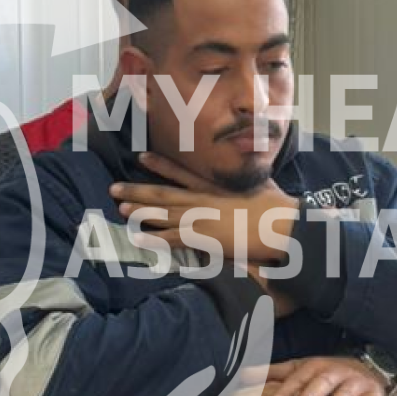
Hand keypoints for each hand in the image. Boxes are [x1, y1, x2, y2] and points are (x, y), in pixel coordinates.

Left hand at [110, 152, 299, 275]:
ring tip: (120, 206)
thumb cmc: (280, 208)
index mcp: (218, 187)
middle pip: (165, 192)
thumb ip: (253, 184)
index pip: (184, 173)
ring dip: (140, 209)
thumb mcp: (265, 188)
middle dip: (138, 188)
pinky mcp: (204, 236)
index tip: (142, 157)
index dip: (162, 165)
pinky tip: (137, 237)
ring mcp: (202, 217)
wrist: (282, 223)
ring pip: (163, 212)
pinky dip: (153, 238)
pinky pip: (172, 238)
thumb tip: (257, 181)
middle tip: (114, 186)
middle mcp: (205, 198)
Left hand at [262, 356, 386, 395]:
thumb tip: (242, 374)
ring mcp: (354, 383)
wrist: (364, 371)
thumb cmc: (323, 376)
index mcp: (314, 367)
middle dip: (312, 395)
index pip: (297, 378)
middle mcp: (334, 373)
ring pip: (346, 393)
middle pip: (321, 383)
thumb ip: (272, 374)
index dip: (287, 391)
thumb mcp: (298, 371)